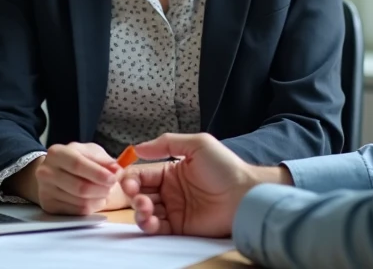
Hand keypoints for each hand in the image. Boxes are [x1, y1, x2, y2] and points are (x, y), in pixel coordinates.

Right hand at [26, 142, 121, 214]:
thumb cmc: (76, 160)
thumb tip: (117, 170)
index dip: (98, 173)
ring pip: (80, 202)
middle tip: (111, 187)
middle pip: (80, 187)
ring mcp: (45, 191)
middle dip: (101, 189)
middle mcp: (46, 172)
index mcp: (57, 153)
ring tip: (104, 192)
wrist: (54, 172)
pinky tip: (94, 199)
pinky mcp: (49, 206)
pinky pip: (77, 212)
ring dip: (98, 199)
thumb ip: (104, 160)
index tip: (113, 178)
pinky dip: (91, 207)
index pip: (77, 165)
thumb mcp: (90, 152)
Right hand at [119, 133, 287, 237]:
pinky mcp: (179, 227)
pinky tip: (151, 220)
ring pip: (145, 212)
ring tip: (146, 209)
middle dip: (133, 195)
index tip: (127, 182)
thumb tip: (137, 147)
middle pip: (140, 194)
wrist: (245, 194)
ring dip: (139, 211)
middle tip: (137, 196)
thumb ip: (167, 143)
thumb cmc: (225, 167)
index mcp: (171, 170)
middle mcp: (169, 191)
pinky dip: (148, 226)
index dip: (131, 178)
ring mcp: (174, 209)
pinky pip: (157, 228)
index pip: (142, 174)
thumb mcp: (198, 144)